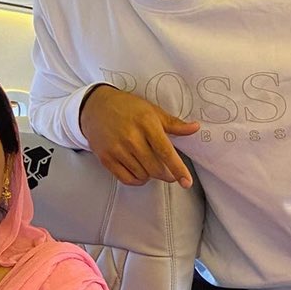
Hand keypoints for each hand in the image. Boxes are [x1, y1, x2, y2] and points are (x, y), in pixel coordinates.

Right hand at [80, 86, 198, 186]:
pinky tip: (139, 172)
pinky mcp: (106, 158)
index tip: (186, 182)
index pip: (166, 151)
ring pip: (142, 175)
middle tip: (169, 172)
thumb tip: (195, 128)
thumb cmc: (127, 108)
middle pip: (155, 168)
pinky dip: (137, 180)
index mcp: (146, 123)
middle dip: (166, 174)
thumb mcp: (152, 111)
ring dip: (150, 175)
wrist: (95, 107)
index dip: (178, 169)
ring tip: (149, 164)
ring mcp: (117, 149)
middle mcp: (131, 137)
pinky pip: (126, 179)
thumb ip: (174, 124)